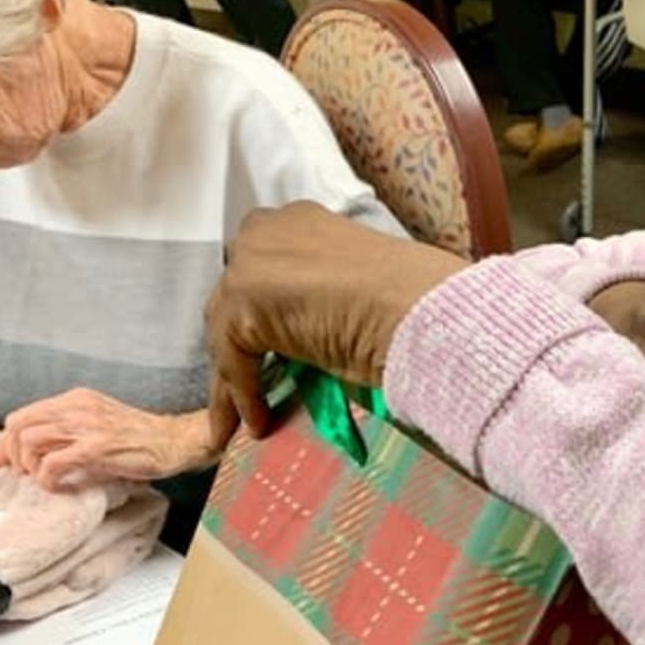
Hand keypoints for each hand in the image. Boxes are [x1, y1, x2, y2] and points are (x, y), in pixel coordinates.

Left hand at [0, 390, 212, 490]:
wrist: (177, 441)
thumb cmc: (143, 438)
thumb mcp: (101, 423)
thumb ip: (72, 430)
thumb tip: (43, 453)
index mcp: (77, 399)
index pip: (24, 414)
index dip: (9, 440)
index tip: (9, 460)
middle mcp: (78, 407)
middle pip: (19, 425)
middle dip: (12, 453)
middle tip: (21, 473)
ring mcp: (87, 426)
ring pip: (30, 442)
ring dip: (29, 466)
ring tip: (44, 479)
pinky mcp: (96, 448)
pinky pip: (52, 463)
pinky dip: (47, 478)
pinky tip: (59, 486)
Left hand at [206, 202, 465, 441]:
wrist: (419, 310)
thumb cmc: (411, 298)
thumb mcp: (357, 282)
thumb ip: (324, 290)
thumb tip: (315, 327)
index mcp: (299, 220)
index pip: (263, 264)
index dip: (264, 305)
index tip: (271, 343)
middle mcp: (265, 232)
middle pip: (233, 295)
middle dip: (238, 339)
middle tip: (248, 382)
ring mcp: (248, 265)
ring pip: (225, 331)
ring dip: (234, 378)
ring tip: (240, 419)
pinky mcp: (241, 305)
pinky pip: (234, 362)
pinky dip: (246, 396)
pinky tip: (260, 423)